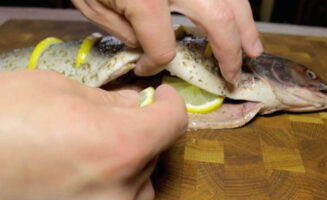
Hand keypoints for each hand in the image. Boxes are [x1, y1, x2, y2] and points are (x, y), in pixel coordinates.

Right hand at [0, 70, 186, 199]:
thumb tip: (135, 103)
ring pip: (141, 180)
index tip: (162, 95)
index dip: (171, 103)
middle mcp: (121, 188)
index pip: (173, 123)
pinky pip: (122, 198)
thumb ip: (109, 100)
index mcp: (120, 145)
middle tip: (117, 116)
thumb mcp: (60, 91)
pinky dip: (116, 181)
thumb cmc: (3, 118)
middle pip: (155, 150)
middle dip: (142, 129)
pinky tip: (88, 167)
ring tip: (97, 144)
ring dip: (130, 158)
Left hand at [72, 0, 262, 82]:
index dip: (155, 64)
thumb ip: (124, 31)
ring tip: (254, 49)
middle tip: (236, 75)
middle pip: (219, 21)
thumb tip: (148, 48)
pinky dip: (235, 4)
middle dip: (230, 53)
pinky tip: (238, 18)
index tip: (145, 68)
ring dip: (246, 26)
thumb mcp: (92, 4)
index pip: (163, 47)